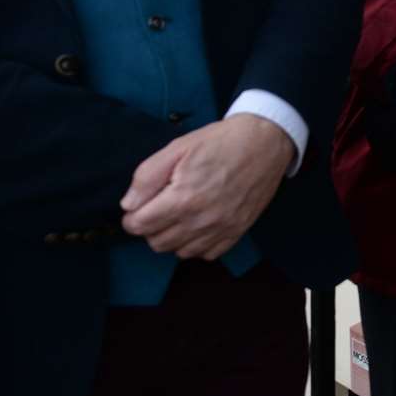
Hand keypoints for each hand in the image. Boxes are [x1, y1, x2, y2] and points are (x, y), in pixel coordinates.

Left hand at [119, 114, 293, 259]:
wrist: (266, 142)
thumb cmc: (221, 141)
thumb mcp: (178, 147)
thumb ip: (147, 176)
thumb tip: (129, 205)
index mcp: (182, 198)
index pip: (139, 226)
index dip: (132, 216)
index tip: (140, 205)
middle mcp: (201, 221)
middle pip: (156, 242)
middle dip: (151, 227)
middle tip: (159, 206)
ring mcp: (221, 229)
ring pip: (179, 252)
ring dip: (173, 236)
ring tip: (180, 213)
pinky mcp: (237, 232)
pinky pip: (206, 254)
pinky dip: (197, 243)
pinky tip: (199, 223)